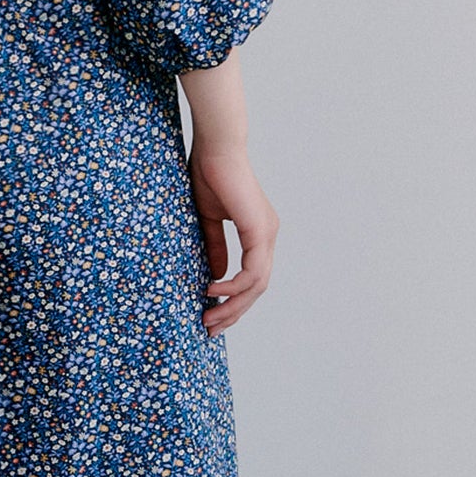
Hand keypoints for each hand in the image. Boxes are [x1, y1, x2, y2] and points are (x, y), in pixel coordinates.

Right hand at [187, 139, 277, 333]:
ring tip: (209, 316)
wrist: (216, 148)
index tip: (212, 313)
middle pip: (257, 287)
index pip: (252, 276)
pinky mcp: (259, 230)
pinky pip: (252, 271)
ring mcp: (267, 234)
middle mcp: (268, 235)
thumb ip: (214, 246)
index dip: (234, 299)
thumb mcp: (207, 219)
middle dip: (234, 311)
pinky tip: (213, 289)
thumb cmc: (209, 175)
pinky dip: (233, 285)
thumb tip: (215, 275)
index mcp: (258, 232)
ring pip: (257, 285)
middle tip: (211, 328)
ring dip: (233, 305)